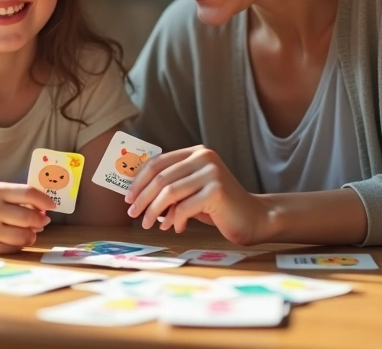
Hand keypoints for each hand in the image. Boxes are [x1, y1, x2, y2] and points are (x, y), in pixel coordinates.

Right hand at [0, 183, 53, 253]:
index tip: (52, 206)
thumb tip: (45, 212)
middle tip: (43, 221)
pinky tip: (17, 238)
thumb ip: (22, 198)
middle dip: (40, 220)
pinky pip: (15, 247)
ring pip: (23, 235)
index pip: (28, 193)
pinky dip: (21, 244)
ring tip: (31, 231)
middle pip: (27, 217)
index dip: (44, 200)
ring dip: (33, 234)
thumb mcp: (1, 192)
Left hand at [125, 145, 267, 245]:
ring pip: (169, 191)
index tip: (128, 197)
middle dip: (142, 197)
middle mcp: (204, 157)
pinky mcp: (217, 191)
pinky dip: (175, 220)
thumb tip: (135, 194)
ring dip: (154, 211)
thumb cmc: (218, 207)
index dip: (139, 180)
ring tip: (148, 224)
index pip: (158, 162)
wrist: (253, 218)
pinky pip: (185, 207)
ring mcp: (212, 172)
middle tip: (133, 213)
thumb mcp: (191, 192)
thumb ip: (170, 188)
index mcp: (196, 153)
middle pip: (160, 176)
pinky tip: (176, 228)